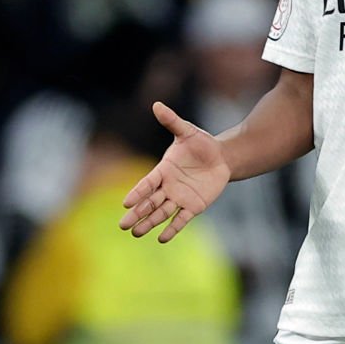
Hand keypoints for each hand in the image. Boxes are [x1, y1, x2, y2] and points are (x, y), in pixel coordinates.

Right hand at [120, 101, 230, 242]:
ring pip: (161, 213)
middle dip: (137, 214)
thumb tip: (157, 105)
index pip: (147, 183)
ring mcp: (180, 198)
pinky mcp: (193, 206)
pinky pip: (181, 219)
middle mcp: (168, 187)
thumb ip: (172, 121)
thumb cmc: (202, 143)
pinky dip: (172, 229)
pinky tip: (162, 239)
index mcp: (163, 170)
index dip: (137, 193)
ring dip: (149, 223)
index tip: (126, 203)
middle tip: (123, 225)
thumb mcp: (188, 131)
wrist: (222, 158)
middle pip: (149, 203)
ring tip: (137, 234)